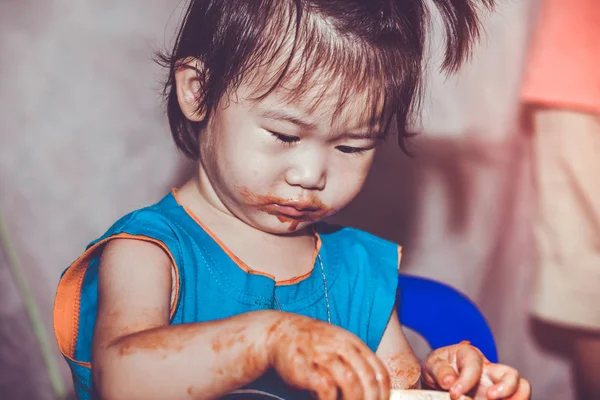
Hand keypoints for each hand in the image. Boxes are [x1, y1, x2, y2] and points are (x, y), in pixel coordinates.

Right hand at [266, 313, 389, 399]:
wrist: (278, 332)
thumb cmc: (311, 343)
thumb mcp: (338, 344)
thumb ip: (355, 361)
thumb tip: (374, 390)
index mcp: (353, 342)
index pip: (379, 372)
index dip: (383, 395)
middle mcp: (340, 346)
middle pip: (367, 379)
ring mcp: (322, 355)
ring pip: (350, 381)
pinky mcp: (304, 367)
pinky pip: (326, 387)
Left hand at [422, 341, 530, 398]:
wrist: (440, 382)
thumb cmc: (439, 370)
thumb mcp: (433, 365)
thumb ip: (440, 371)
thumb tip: (449, 381)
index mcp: (470, 356)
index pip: (474, 366)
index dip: (465, 381)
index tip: (454, 393)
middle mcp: (490, 370)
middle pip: (511, 375)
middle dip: (506, 387)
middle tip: (490, 398)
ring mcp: (497, 386)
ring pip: (521, 389)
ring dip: (517, 398)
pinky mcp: (500, 397)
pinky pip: (514, 399)